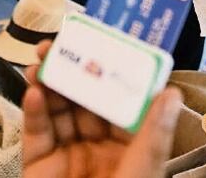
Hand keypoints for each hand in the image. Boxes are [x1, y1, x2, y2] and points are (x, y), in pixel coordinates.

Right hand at [23, 42, 181, 177]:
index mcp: (130, 149)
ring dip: (50, 83)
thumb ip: (153, 135)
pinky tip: (35, 92)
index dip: (113, 72)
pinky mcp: (39, 168)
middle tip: (61, 41)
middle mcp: (98, 150)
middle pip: (85, 101)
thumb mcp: (141, 173)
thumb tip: (171, 92)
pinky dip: (34, 112)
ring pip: (58, 111)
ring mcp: (67, 158)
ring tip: (43, 60)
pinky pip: (37, 135)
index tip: (103, 42)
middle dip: (74, 70)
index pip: (121, 102)